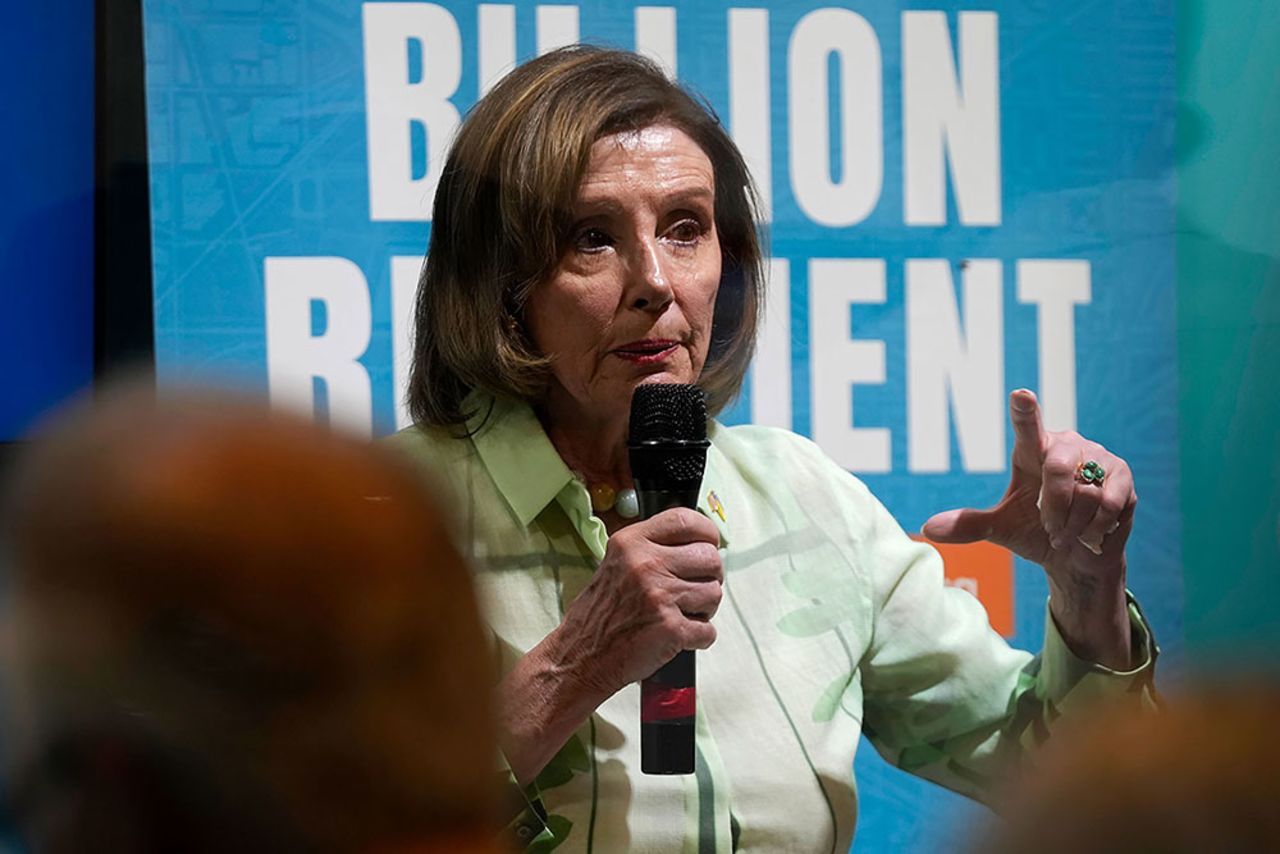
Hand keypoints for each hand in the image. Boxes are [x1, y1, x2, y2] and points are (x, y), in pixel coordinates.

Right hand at [557, 507, 722, 698]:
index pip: (686, 520)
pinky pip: (708, 630)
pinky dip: (699, 637)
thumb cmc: (601, 613)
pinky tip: (678, 635)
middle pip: (710, 558)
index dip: (707, 533)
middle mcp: (646, 564)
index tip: (709, 544)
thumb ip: (652, 547)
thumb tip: (697, 543)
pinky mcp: (670, 628)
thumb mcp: (617, 562)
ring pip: (714, 593)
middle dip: (709, 576)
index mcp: (632, 542)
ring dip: (704, 609)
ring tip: (681, 614)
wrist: (581, 655)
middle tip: (694, 589)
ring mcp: (659, 595)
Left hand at [922, 389, 1136, 667]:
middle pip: (1056, 469)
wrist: (1076, 556)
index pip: (1027, 425)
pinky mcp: (1123, 477)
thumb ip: (969, 524)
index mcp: (1032, 451)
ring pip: (1083, 492)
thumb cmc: (1035, 532)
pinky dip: (1095, 527)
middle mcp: (1066, 446)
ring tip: (1070, 530)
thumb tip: (928, 528)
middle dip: (1051, 509)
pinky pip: (1107, 503)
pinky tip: (1093, 530)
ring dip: (1072, 523)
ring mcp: (1099, 458)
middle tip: (1049, 527)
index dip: (1025, 410)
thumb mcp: (1000, 529)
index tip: (1020, 394)